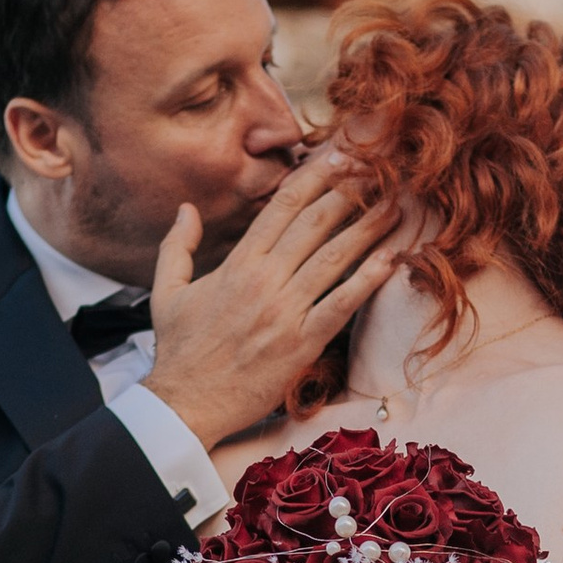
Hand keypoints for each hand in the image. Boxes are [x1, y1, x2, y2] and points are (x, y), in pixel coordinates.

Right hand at [149, 155, 401, 447]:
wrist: (185, 403)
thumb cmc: (178, 351)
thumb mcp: (166, 291)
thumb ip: (177, 246)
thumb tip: (186, 210)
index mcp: (237, 264)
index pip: (281, 208)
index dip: (314, 178)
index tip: (339, 159)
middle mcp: (264, 279)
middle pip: (315, 223)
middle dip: (349, 192)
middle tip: (379, 171)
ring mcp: (285, 311)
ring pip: (334, 257)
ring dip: (368, 228)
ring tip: (396, 206)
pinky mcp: (301, 343)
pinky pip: (341, 305)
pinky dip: (367, 280)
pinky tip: (391, 259)